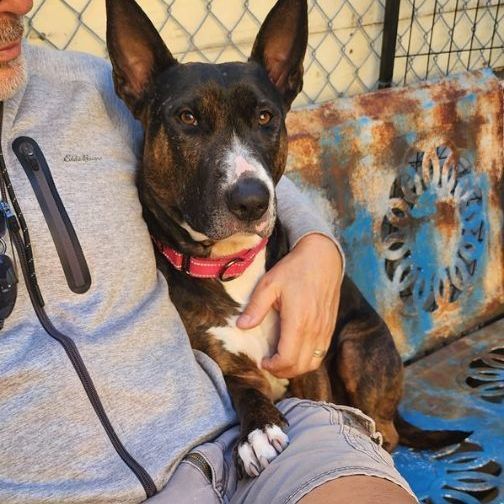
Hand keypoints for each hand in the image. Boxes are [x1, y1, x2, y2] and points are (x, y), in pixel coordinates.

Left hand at [236, 234, 343, 378]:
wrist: (323, 258)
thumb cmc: (294, 269)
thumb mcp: (269, 284)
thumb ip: (255, 307)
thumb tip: (242, 326)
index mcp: (298, 321)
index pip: (287, 359)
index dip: (273, 366)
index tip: (262, 361)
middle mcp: (314, 329)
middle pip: (300, 366)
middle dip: (283, 371)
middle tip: (269, 364)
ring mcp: (325, 330)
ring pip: (313, 363)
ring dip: (296, 368)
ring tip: (281, 360)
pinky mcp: (330, 327)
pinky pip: (321, 353)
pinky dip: (308, 359)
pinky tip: (296, 350)